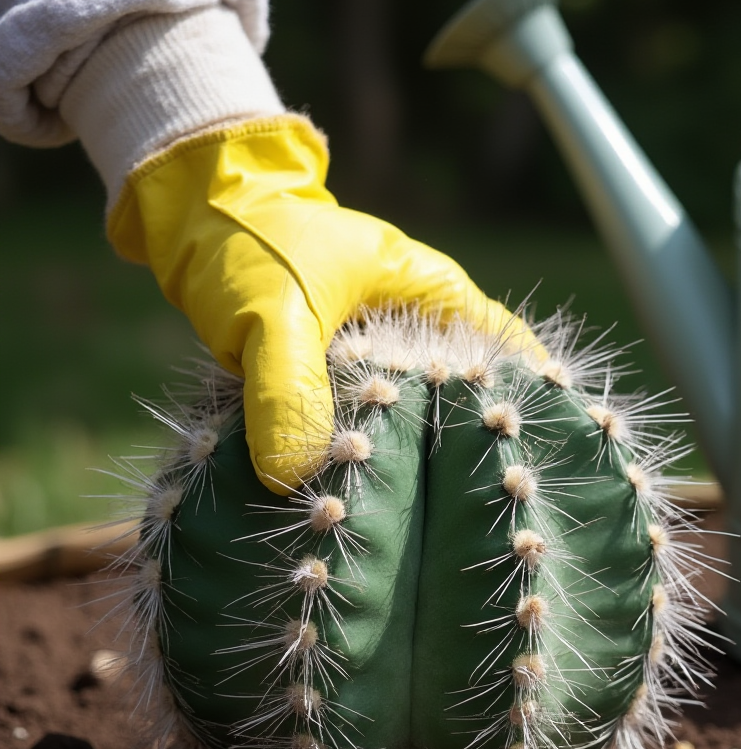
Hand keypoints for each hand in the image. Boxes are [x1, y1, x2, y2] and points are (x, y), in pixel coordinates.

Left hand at [108, 115, 537, 493]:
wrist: (195, 220)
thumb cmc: (249, 244)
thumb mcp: (274, 315)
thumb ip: (288, 391)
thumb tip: (293, 478)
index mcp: (436, 297)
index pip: (511, 357)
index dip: (533, 408)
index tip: (536, 466)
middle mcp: (419, 329)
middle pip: (469, 397)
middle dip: (471, 451)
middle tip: (478, 518)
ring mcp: (381, 356)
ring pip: (418, 417)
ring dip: (417, 461)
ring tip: (427, 528)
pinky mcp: (341, 379)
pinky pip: (370, 426)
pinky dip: (369, 458)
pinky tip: (363, 504)